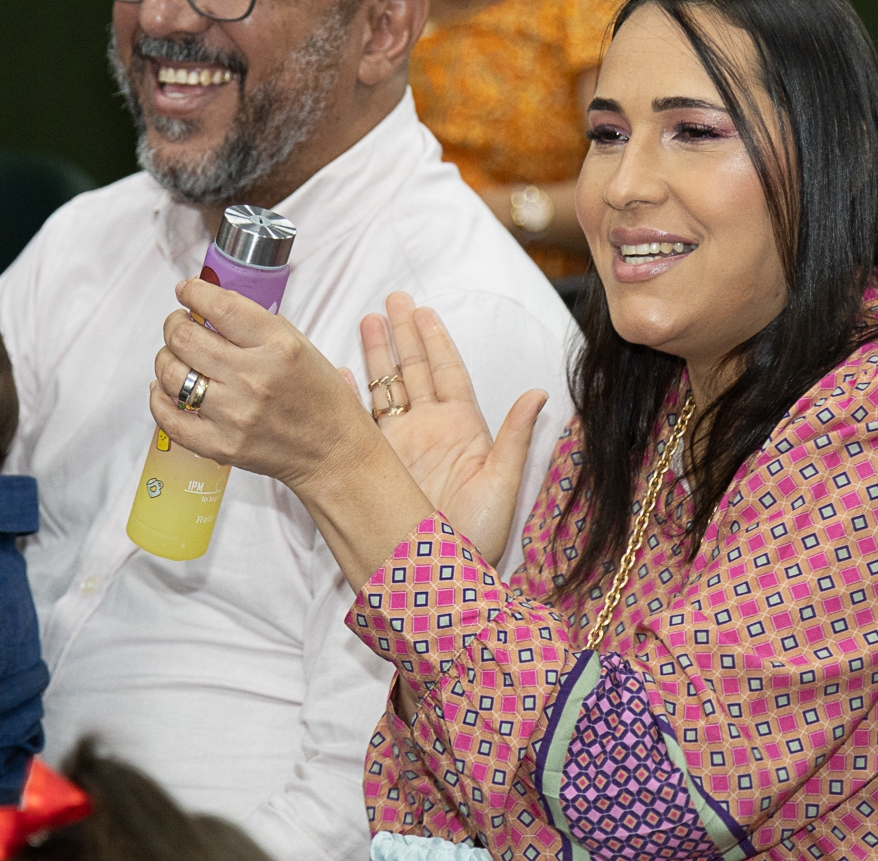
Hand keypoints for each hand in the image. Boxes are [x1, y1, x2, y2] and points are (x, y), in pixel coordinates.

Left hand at [148, 278, 382, 493]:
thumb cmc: (319, 396)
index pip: (219, 306)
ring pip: (171, 373)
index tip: (186, 291)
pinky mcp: (220, 445)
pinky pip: (169, 418)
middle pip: (184, 338)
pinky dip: (159, 398)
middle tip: (179, 324)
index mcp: (278, 346)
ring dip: (165, 358)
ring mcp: (234, 414)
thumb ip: (253, 324)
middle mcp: (253, 377)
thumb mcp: (298, 344)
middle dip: (174, 324)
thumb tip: (207, 304)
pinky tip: (167, 389)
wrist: (333, 451)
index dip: (193, 292)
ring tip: (176, 357)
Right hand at [360, 293, 547, 564]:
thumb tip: (540, 394)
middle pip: (414, 371)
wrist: (441, 576)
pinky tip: (337, 373)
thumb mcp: (503, 485)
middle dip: (403, 335)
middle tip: (392, 299)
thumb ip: (514, 437)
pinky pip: (360, 422)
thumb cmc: (479, 535)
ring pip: (386, 389)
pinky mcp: (377, 463)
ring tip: (366, 320)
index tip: (424, 312)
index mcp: (462, 429)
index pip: (447, 372)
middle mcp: (429, 431)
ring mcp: (400, 446)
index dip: (435, 341)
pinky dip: (347, 398)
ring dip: (377, 356)